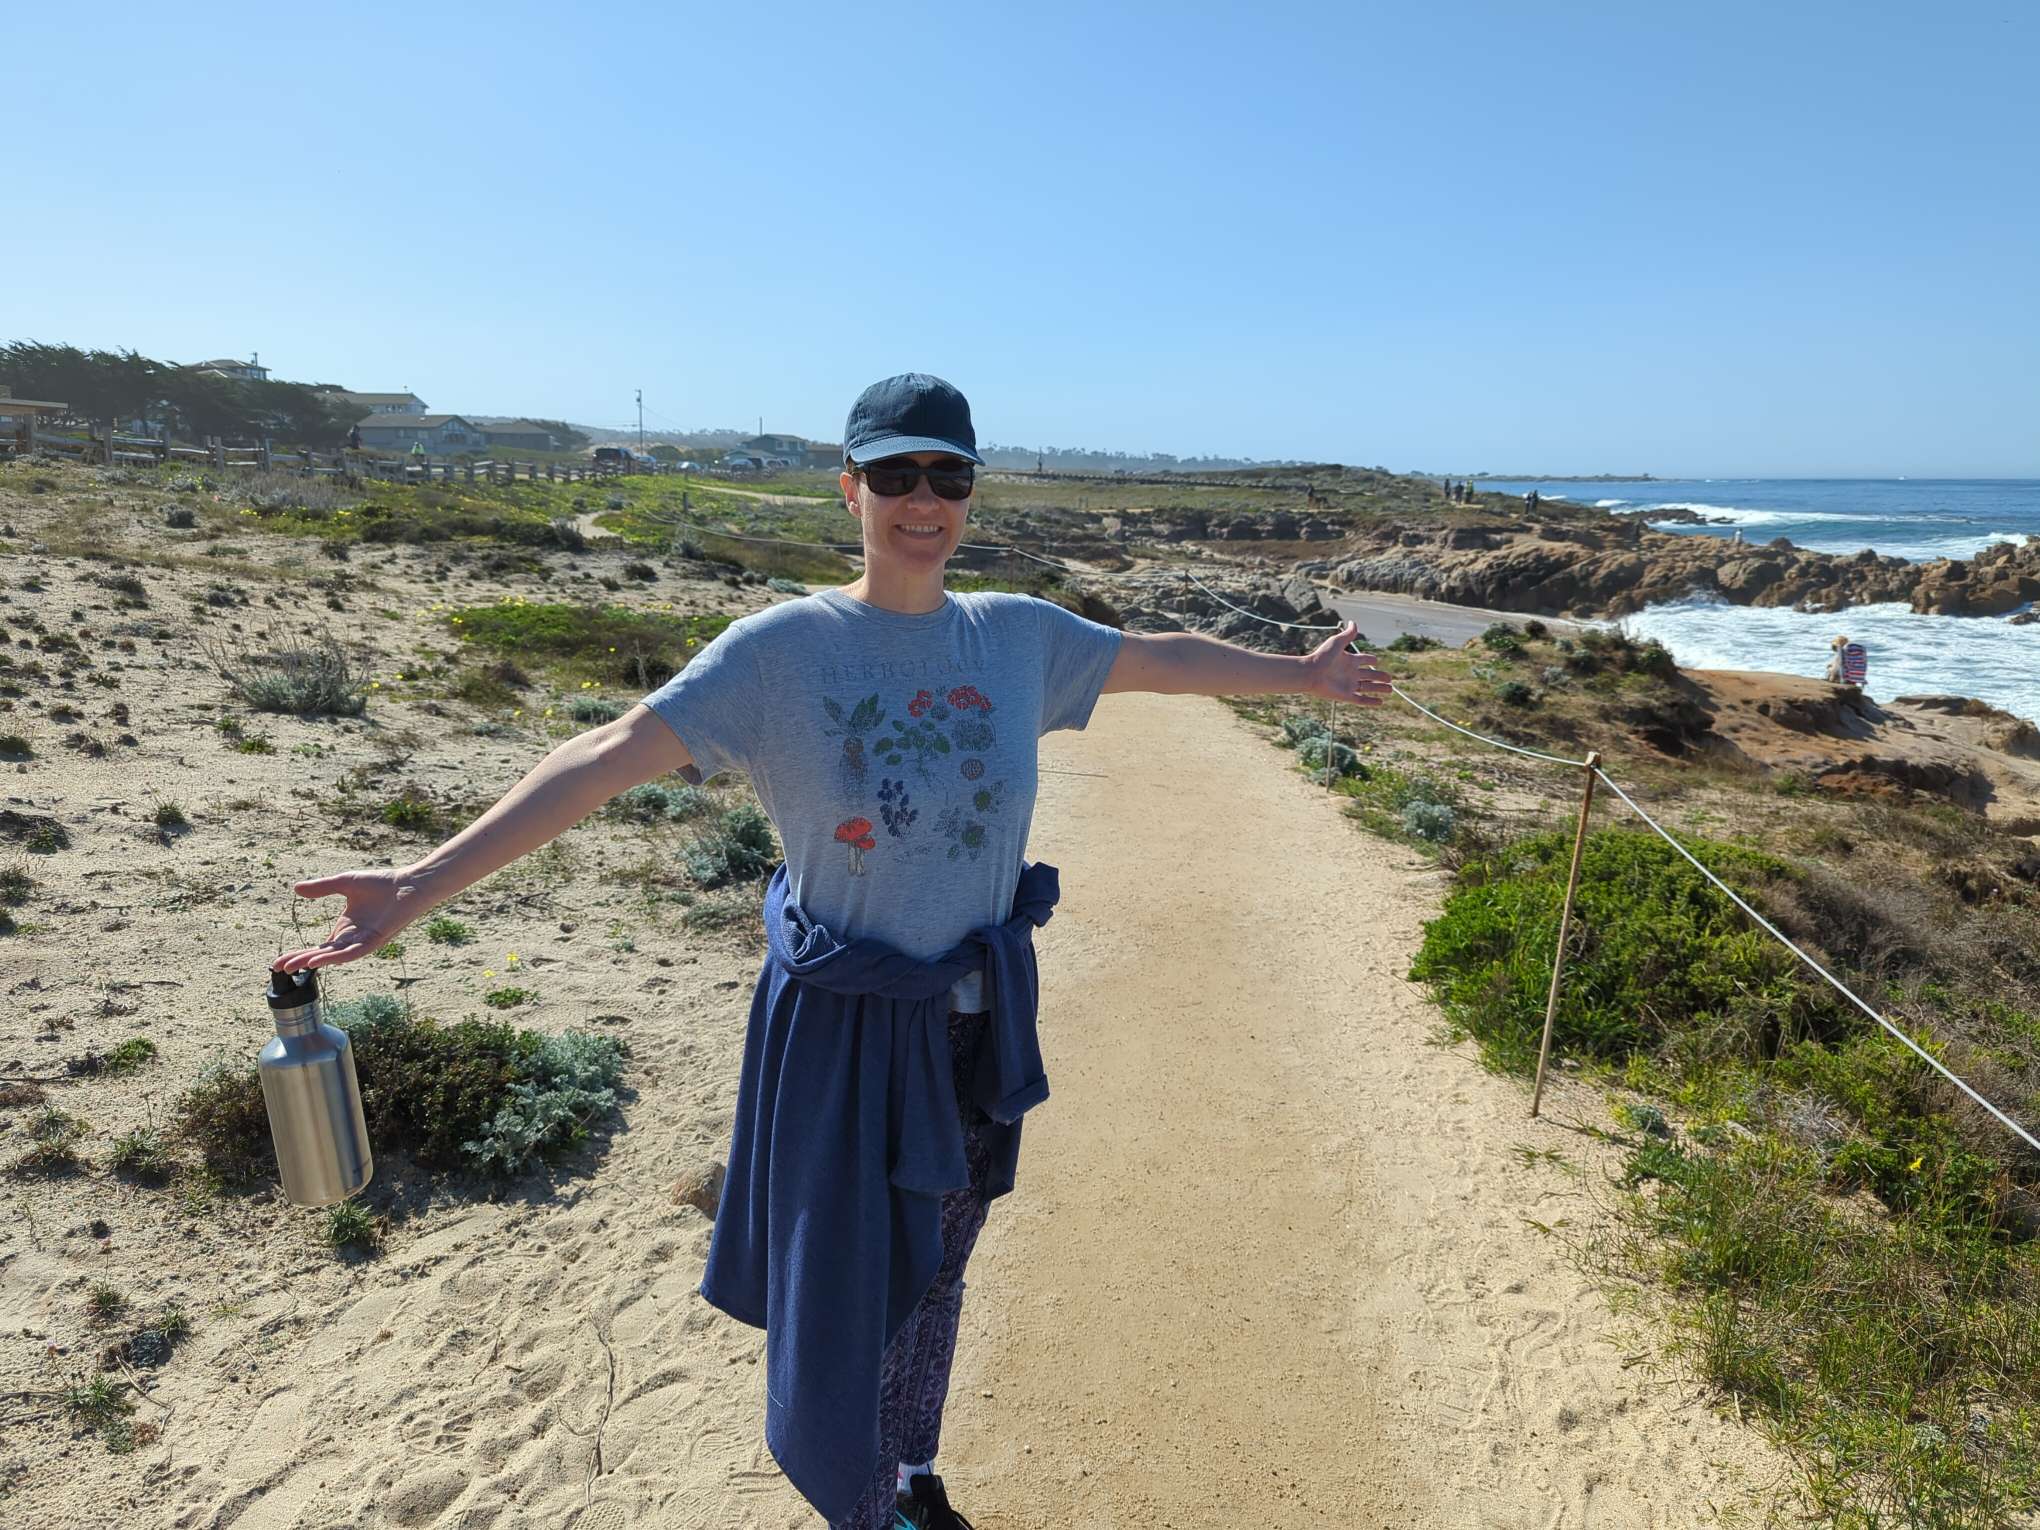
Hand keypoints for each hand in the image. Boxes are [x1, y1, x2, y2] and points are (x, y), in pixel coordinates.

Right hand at [277, 868, 426, 970]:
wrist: (409, 884)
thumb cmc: (381, 884)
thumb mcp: (344, 883)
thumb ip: (322, 888)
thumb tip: (296, 888)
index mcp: (345, 929)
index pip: (317, 947)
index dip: (298, 955)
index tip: (278, 962)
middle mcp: (352, 939)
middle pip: (321, 955)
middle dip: (300, 961)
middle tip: (279, 968)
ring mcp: (363, 941)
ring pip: (335, 956)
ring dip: (315, 961)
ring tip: (295, 966)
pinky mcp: (375, 939)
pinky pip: (354, 951)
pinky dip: (337, 956)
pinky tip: (321, 960)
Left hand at [1301, 621, 1392, 706]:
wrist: (1310, 673)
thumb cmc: (1322, 656)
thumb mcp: (1336, 643)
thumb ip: (1347, 634)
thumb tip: (1353, 622)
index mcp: (1349, 660)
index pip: (1364, 660)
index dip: (1371, 660)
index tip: (1376, 661)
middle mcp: (1350, 673)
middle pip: (1369, 675)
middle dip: (1380, 677)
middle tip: (1390, 678)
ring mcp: (1348, 685)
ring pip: (1368, 687)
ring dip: (1379, 689)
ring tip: (1391, 690)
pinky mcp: (1346, 695)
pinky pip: (1361, 700)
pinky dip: (1371, 701)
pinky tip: (1381, 702)